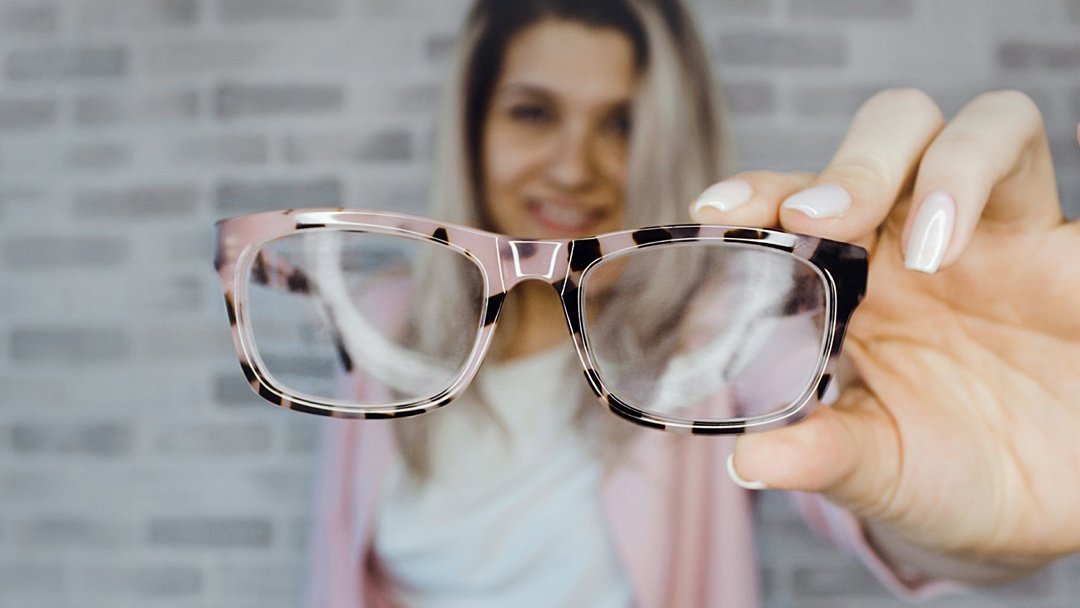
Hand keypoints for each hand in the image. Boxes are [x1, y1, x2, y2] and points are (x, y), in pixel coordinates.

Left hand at [690, 88, 1079, 571]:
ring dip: (943, 167)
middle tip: (813, 221)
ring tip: (925, 253)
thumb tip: (748, 462)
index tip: (714, 213)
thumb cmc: (947, 474)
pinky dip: (996, 184)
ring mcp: (994, 235)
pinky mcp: (1066, 251)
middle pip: (883, 137)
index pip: (797, 205)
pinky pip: (1040, 175)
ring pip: (974, 126)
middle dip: (850, 164)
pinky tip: (969, 248)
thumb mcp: (880, 470)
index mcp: (853, 282)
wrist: (1044, 506)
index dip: (757, 192)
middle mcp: (916, 243)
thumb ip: (822, 456)